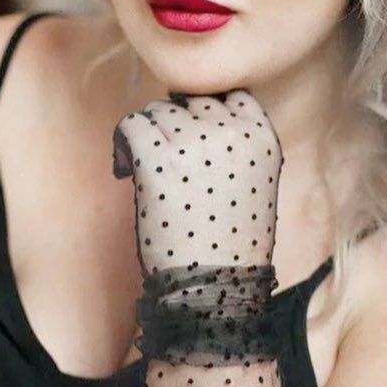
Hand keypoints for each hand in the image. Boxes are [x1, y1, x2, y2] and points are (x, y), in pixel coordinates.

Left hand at [111, 90, 283, 277]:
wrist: (214, 289)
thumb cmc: (232, 249)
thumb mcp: (257, 190)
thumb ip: (238, 152)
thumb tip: (195, 120)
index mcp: (263, 140)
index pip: (233, 97)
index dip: (209, 117)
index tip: (196, 144)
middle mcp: (231, 133)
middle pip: (192, 102)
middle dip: (177, 127)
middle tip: (168, 164)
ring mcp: (193, 143)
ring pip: (159, 111)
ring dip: (150, 134)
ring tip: (145, 170)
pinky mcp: (157, 159)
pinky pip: (132, 124)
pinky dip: (124, 141)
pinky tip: (126, 168)